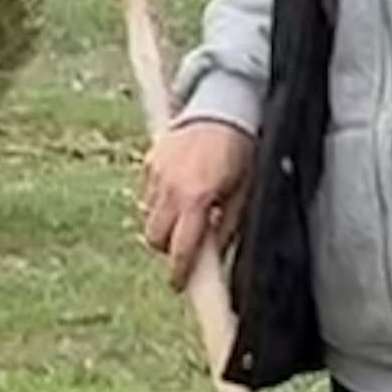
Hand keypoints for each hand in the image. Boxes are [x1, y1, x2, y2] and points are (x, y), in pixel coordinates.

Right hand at [139, 118, 253, 286]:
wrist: (223, 108)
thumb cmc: (240, 152)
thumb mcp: (242, 193)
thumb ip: (226, 227)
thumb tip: (214, 257)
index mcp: (196, 198)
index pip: (180, 248)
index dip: (179, 271)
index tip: (179, 283)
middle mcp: (170, 188)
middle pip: (155, 238)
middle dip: (168, 247)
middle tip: (186, 245)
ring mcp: (156, 174)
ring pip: (148, 217)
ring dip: (164, 224)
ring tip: (186, 214)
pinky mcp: (150, 161)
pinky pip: (148, 194)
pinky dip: (160, 201)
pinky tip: (180, 192)